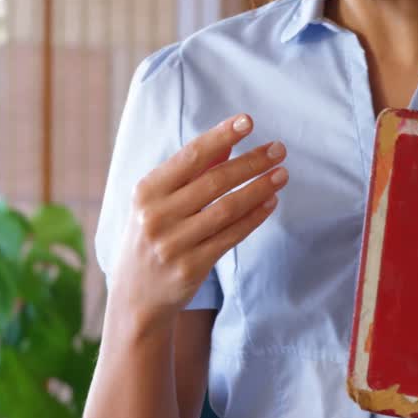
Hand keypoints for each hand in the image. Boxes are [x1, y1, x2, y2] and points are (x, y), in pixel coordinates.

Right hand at [109, 114, 288, 330]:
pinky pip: (231, 236)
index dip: (221, 135)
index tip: (247, 121)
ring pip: (227, 209)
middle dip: (251, 162)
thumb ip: (190, 172)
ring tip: (282, 174)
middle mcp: (157, 215)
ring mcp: (174, 243)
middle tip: (278, 148)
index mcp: (146, 191)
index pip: (191, 155)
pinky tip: (270, 202)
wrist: (135, 297)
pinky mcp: (192, 267)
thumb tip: (227, 142)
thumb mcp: (159, 201)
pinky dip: (254, 217)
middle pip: (215, 181)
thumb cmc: (151, 237)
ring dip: (259, 188)